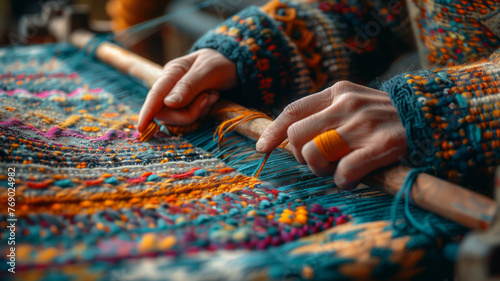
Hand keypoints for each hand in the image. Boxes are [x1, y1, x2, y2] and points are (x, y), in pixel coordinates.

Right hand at [138, 49, 237, 131]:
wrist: (234, 63)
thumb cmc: (220, 62)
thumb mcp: (207, 71)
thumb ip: (188, 86)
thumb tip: (168, 103)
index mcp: (172, 72)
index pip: (155, 95)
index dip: (147, 112)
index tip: (141, 129)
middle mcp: (172, 85)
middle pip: (166, 111)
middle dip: (188, 113)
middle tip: (208, 99)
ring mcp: (180, 96)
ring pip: (180, 116)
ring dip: (199, 110)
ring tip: (213, 94)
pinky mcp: (189, 103)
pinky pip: (192, 116)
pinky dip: (204, 110)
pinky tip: (213, 96)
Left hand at [256, 81, 406, 188]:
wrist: (431, 117)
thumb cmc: (384, 116)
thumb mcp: (354, 102)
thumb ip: (324, 113)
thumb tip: (289, 139)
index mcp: (337, 92)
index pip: (293, 111)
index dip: (273, 132)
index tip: (262, 148)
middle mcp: (347, 105)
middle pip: (298, 136)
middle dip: (301, 156)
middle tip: (318, 162)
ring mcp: (363, 125)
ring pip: (315, 155)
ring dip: (321, 170)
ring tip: (337, 170)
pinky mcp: (381, 146)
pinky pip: (343, 172)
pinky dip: (342, 181)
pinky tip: (352, 179)